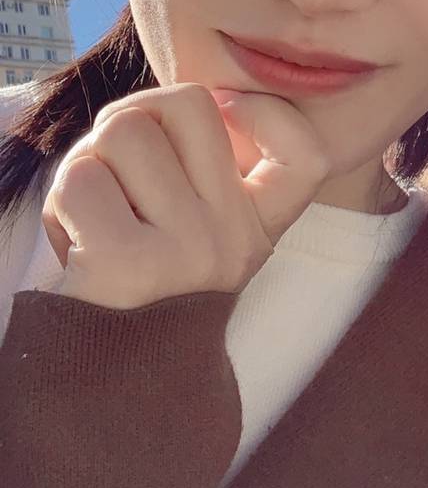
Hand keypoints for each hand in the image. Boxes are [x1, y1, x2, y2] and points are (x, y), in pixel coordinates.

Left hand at [41, 83, 329, 309]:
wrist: (103, 387)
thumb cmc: (134, 281)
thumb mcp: (190, 226)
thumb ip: (202, 164)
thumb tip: (187, 100)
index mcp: (257, 229)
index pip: (307, 152)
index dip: (264, 111)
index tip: (224, 116)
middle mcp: (235, 240)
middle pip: (187, 103)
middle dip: (134, 120)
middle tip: (119, 169)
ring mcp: (189, 252)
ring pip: (124, 130)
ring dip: (88, 162)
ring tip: (94, 213)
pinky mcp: (129, 265)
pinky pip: (80, 179)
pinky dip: (60, 203)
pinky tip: (75, 244)